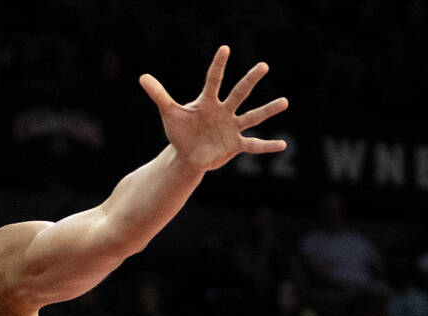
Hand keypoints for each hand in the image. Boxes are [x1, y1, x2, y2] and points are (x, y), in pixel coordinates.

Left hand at [140, 44, 287, 172]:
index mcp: (208, 102)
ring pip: (252, 116)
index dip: (218, 66)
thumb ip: (159, 95)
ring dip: (268, 110)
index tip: (224, 48)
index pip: (213, 80)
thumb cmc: (181, 131)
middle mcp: (224, 111)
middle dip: (250, 80)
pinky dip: (267, 146)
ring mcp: (232, 127)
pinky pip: (253, 145)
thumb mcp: (169, 114)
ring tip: (284, 102)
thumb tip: (142, 77)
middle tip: (263, 65)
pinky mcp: (235, 145)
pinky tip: (282, 145)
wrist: (187, 155)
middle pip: (238, 93)